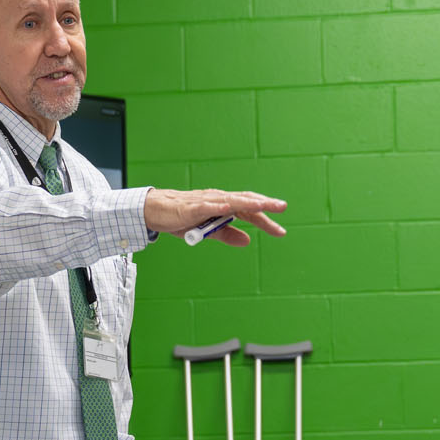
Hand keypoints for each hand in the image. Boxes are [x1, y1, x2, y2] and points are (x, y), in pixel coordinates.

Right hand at [143, 188, 288, 244]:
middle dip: (264, 204)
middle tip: (282, 207)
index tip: (281, 231)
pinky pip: (208, 206)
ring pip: (231, 200)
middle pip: (245, 201)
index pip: (249, 211)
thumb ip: (228, 235)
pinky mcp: (193, 207)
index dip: (266, 221)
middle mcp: (219, 200)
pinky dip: (219, 206)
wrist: (157, 211)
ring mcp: (207, 201)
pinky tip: (230, 208)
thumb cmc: (182, 218)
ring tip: (263, 204)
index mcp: (224, 206)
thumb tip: (247, 240)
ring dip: (247, 202)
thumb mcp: (208, 231)